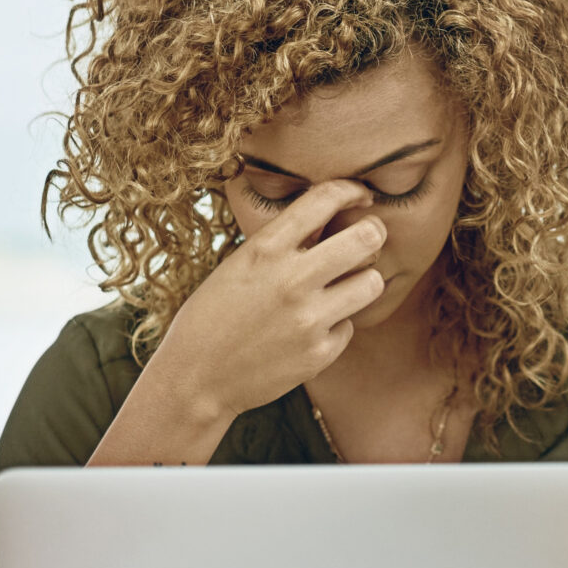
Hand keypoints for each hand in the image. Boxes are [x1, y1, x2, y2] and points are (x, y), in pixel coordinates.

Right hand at [142, 180, 386, 421]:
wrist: (195, 376)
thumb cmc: (212, 314)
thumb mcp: (239, 264)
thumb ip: (282, 243)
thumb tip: (330, 219)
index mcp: (266, 248)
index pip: (325, 199)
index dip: (352, 190)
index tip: (360, 197)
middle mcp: (292, 279)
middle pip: (367, 237)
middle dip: (373, 233)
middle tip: (368, 239)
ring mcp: (308, 319)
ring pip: (373, 282)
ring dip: (363, 281)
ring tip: (343, 287)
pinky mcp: (319, 354)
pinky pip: (350, 326)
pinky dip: (336, 326)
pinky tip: (310, 330)